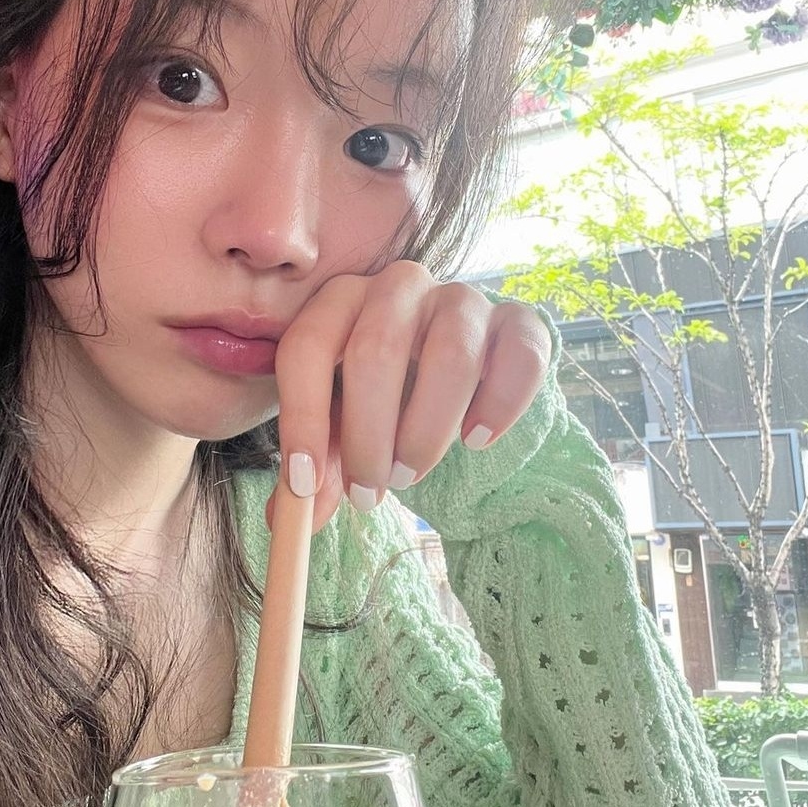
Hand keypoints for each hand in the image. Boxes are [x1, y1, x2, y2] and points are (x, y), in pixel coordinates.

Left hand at [269, 261, 551, 533]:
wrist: (461, 369)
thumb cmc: (387, 396)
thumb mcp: (343, 426)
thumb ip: (318, 466)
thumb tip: (287, 519)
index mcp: (342, 299)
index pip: (309, 344)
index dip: (302, 417)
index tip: (304, 485)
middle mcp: (400, 286)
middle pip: (377, 349)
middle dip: (368, 435)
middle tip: (367, 494)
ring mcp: (463, 299)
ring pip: (452, 355)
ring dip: (427, 429)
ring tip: (411, 475)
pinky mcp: (518, 321)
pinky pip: (520, 356)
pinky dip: (500, 405)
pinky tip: (477, 439)